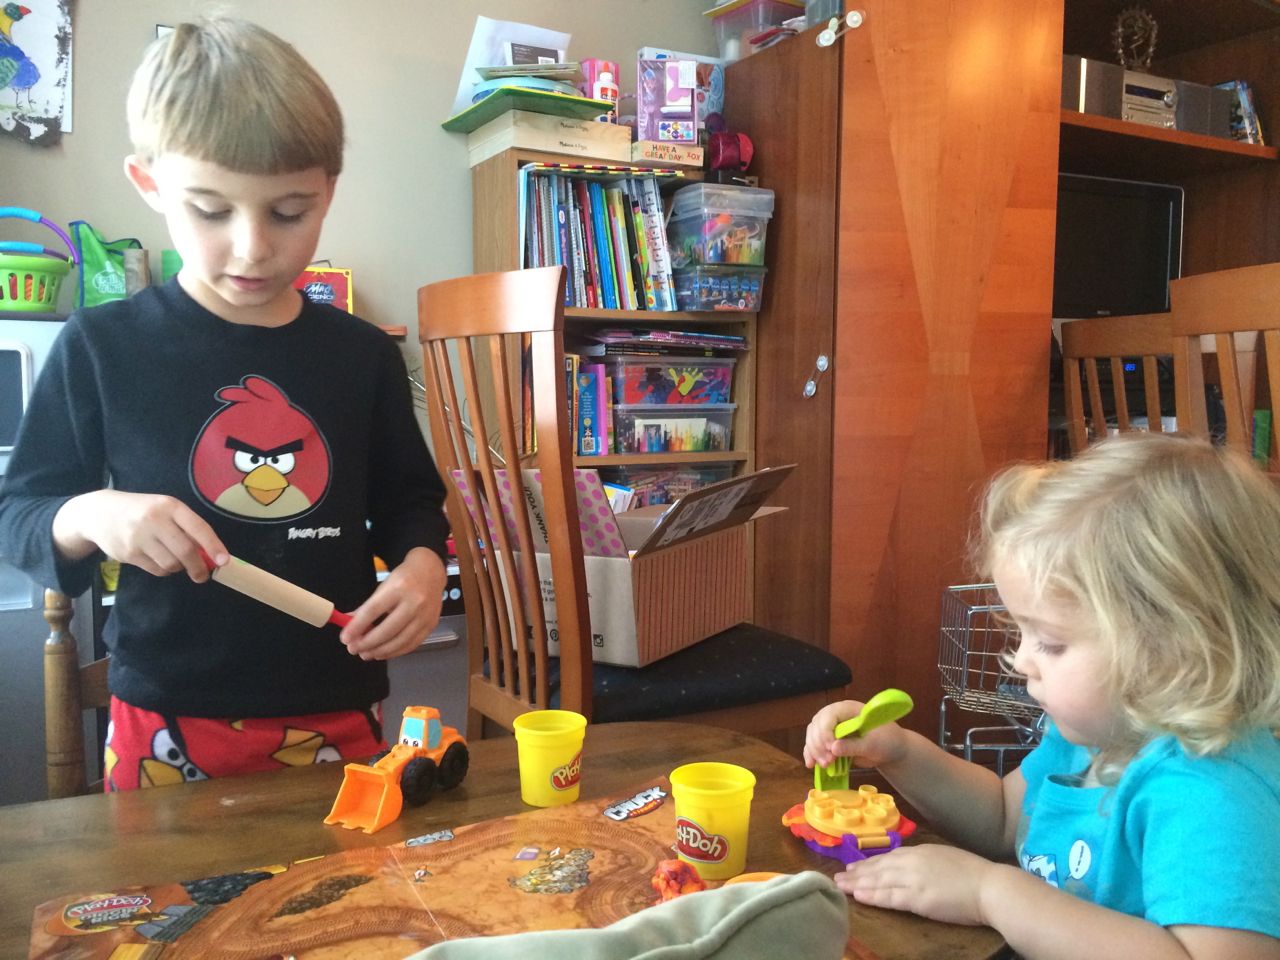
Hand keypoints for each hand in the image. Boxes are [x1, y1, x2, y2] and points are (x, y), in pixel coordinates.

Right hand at [53, 489, 227, 581]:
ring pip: (171, 564)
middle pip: (185, 551)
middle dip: (198, 567)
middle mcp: (154, 520)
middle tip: (203, 575)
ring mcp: (139, 538)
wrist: (99, 513)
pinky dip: (164, 570)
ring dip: (178, 567)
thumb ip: (186, 527)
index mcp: (169, 506)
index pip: (197, 527)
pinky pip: (156, 570)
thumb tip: (210, 554)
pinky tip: (159, 560)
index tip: (224, 561)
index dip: (213, 545)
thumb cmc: (142, 511)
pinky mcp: (128, 554)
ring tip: (175, 560)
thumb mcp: (164, 509)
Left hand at [340, 547, 446, 660]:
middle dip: (367, 643)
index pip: (374, 610)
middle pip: (387, 629)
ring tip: (365, 654)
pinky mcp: (432, 626)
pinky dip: (395, 652)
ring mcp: (425, 616)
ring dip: (380, 651)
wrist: (431, 572)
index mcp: (398, 587)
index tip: (345, 638)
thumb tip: (349, 627)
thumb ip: (366, 607)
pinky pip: (411, 645)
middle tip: (353, 649)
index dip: (357, 626)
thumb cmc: (403, 579)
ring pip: (400, 641)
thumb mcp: (383, 587)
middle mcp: (414, 602)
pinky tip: (382, 653)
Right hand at [803, 699, 908, 769]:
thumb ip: (854, 746)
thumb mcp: (873, 745)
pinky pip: (814, 744)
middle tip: (827, 761)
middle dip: (818, 744)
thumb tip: (833, 749)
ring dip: (814, 750)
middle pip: (817, 725)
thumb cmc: (887, 741)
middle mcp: (837, 716)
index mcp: (849, 709)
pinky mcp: (830, 741)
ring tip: (824, 765)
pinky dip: (811, 754)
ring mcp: (832, 728)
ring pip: (813, 734)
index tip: (830, 748)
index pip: (829, 715)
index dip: (825, 731)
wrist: (891, 750)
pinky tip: (811, 764)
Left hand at [836, 844, 1001, 925]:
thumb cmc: (975, 874)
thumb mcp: (946, 857)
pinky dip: (872, 896)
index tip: (854, 865)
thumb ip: (927, 860)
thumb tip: (914, 865)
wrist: (990, 886)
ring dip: (857, 883)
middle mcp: (912, 862)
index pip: (888, 856)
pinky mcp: (917, 899)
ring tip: (840, 885)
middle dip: (857, 872)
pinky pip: (889, 897)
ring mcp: (913, 880)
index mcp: (920, 851)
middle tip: (838, 875)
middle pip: (878, 867)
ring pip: (879, 881)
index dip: (869, 862)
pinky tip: (858, 896)